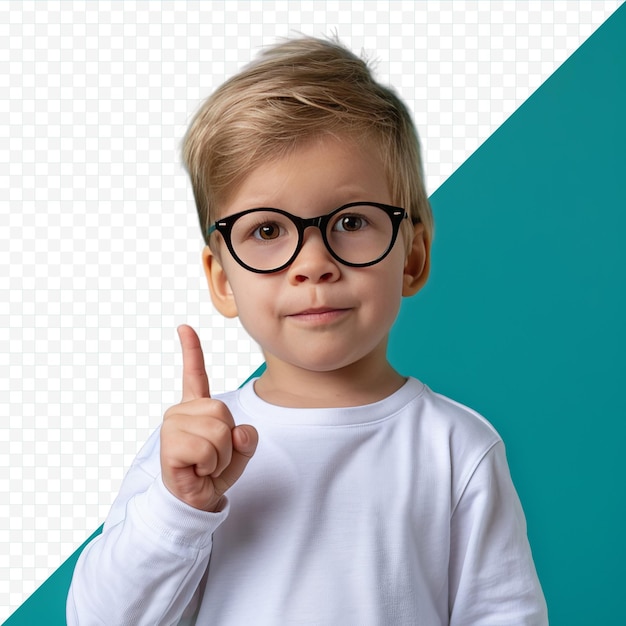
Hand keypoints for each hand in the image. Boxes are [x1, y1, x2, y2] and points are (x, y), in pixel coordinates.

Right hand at [160, 325, 257, 510]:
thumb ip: (247, 437)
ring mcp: (172, 425)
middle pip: (222, 411)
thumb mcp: (240, 450)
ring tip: (205, 465)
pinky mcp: (169, 445)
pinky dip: (210, 465)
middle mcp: (181, 411)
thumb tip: (240, 431)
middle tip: (212, 457)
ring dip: (220, 456)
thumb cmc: (213, 472)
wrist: (195, 501)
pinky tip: (196, 471)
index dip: (191, 350)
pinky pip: (207, 450)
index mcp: (196, 407)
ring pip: (218, 432)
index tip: (184, 327)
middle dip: (228, 441)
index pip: (195, 374)